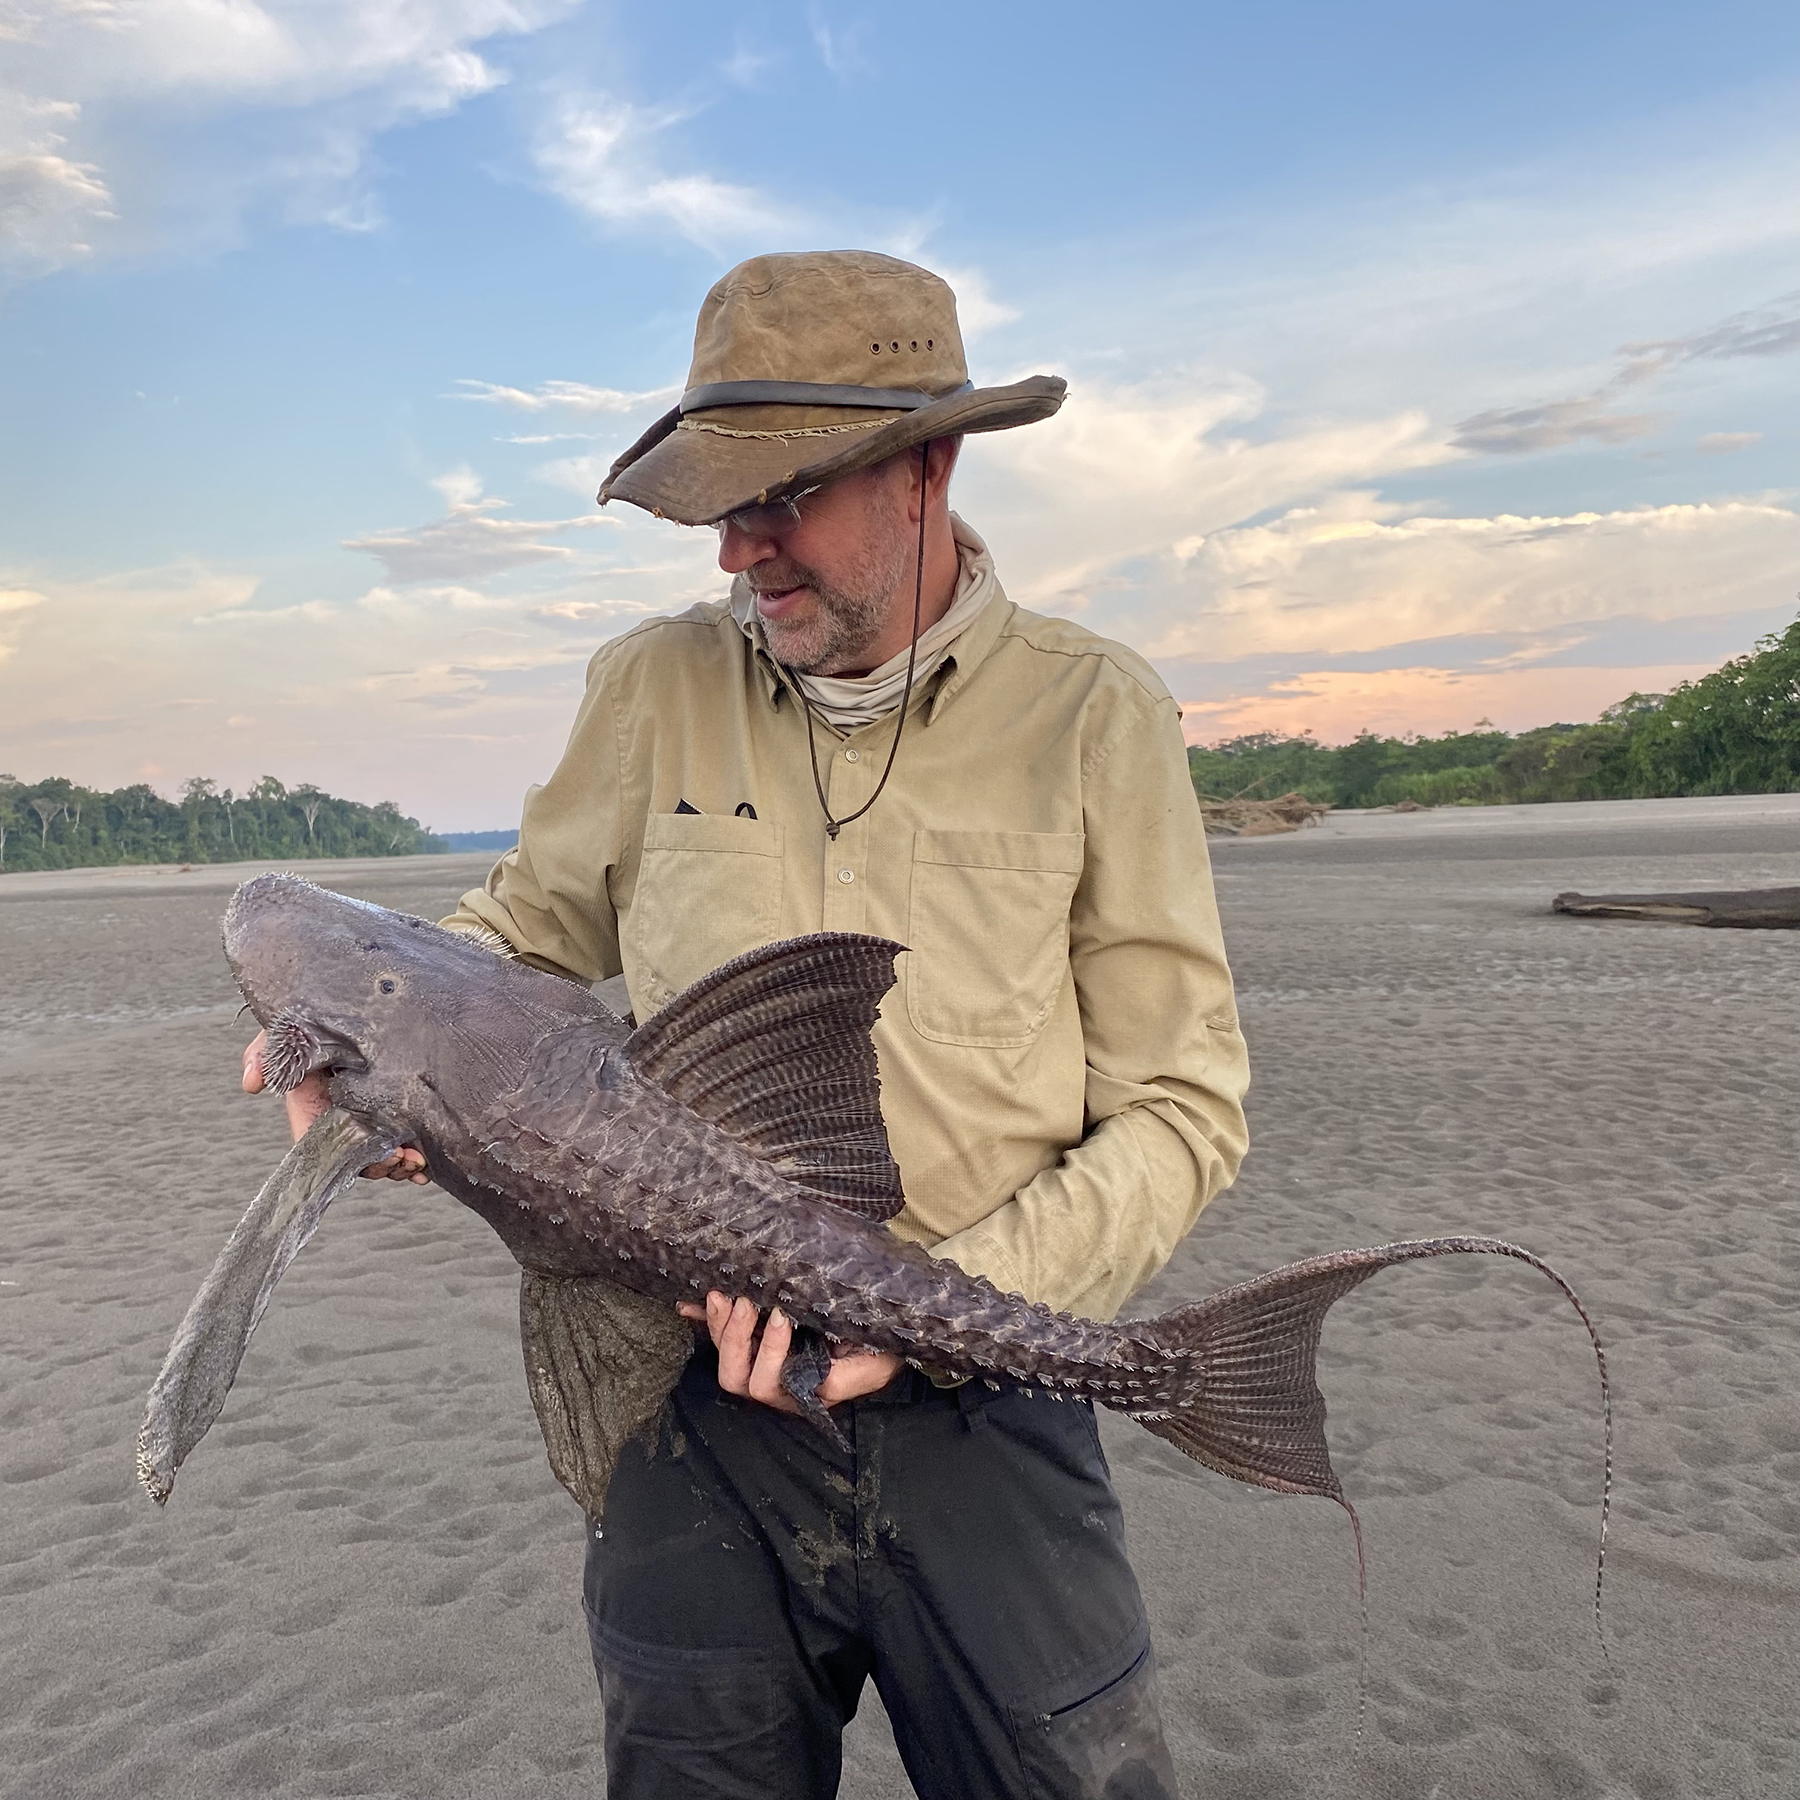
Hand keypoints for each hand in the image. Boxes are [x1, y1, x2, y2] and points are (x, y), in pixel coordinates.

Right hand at [241, 1031, 427, 1183]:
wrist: (349, 993)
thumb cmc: (309, 1017)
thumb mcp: (283, 1031)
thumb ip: (264, 1053)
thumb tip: (252, 1084)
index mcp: (312, 1104)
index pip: (320, 1142)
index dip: (341, 1158)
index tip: (366, 1158)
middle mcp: (341, 1111)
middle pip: (356, 1153)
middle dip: (379, 1164)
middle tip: (401, 1160)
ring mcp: (370, 1107)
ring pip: (383, 1148)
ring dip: (400, 1164)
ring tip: (417, 1163)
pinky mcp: (396, 1099)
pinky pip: (406, 1133)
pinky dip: (416, 1152)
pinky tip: (427, 1166)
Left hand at [679, 1292, 901, 1411]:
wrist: (882, 1334)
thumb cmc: (879, 1351)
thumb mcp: (874, 1365)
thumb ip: (846, 1377)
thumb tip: (818, 1378)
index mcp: (801, 1392)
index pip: (767, 1383)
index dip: (769, 1350)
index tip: (782, 1315)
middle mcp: (774, 1382)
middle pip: (735, 1375)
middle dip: (735, 1337)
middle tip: (747, 1300)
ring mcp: (760, 1362)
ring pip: (724, 1356)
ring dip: (719, 1324)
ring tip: (722, 1292)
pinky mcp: (753, 1340)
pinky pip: (721, 1335)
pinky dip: (704, 1320)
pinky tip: (687, 1305)